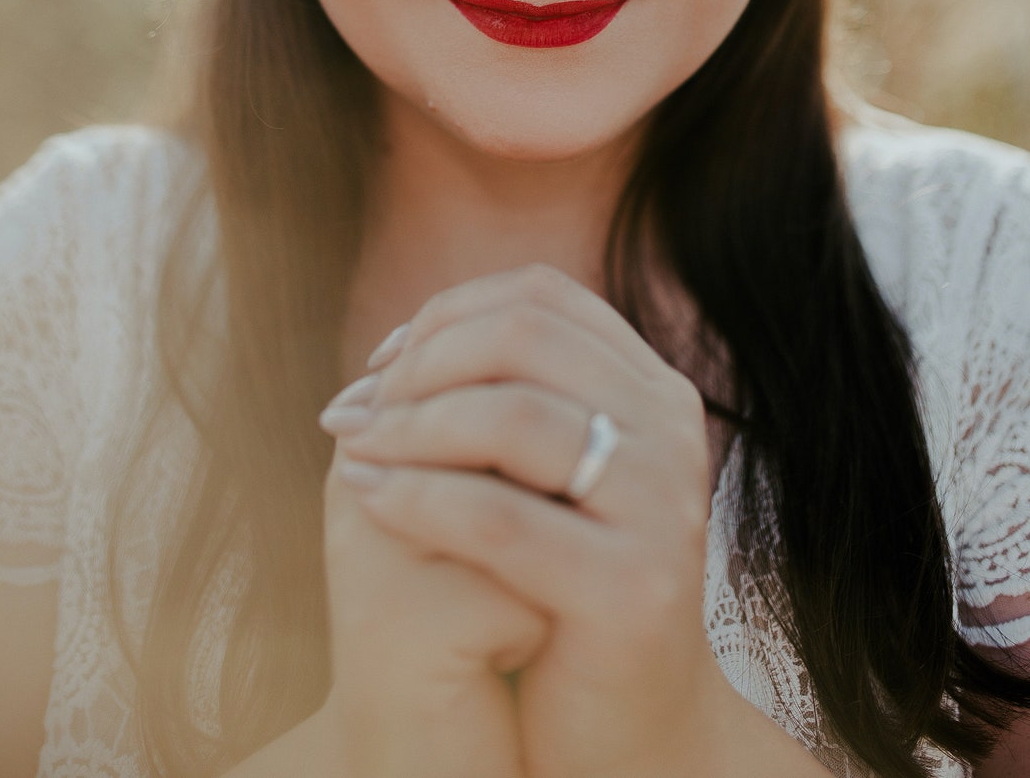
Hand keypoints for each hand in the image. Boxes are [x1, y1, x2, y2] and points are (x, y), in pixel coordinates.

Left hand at [320, 264, 722, 777]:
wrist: (630, 732)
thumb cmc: (565, 593)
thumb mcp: (547, 479)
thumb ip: (503, 402)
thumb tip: (387, 348)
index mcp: (655, 392)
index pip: (543, 297)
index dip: (449, 312)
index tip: (385, 362)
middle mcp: (673, 432)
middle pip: (525, 337)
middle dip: (423, 362)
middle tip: (360, 406)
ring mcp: (662, 508)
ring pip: (513, 416)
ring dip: (412, 424)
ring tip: (355, 450)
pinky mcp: (634, 590)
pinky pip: (500, 518)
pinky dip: (419, 498)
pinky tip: (370, 500)